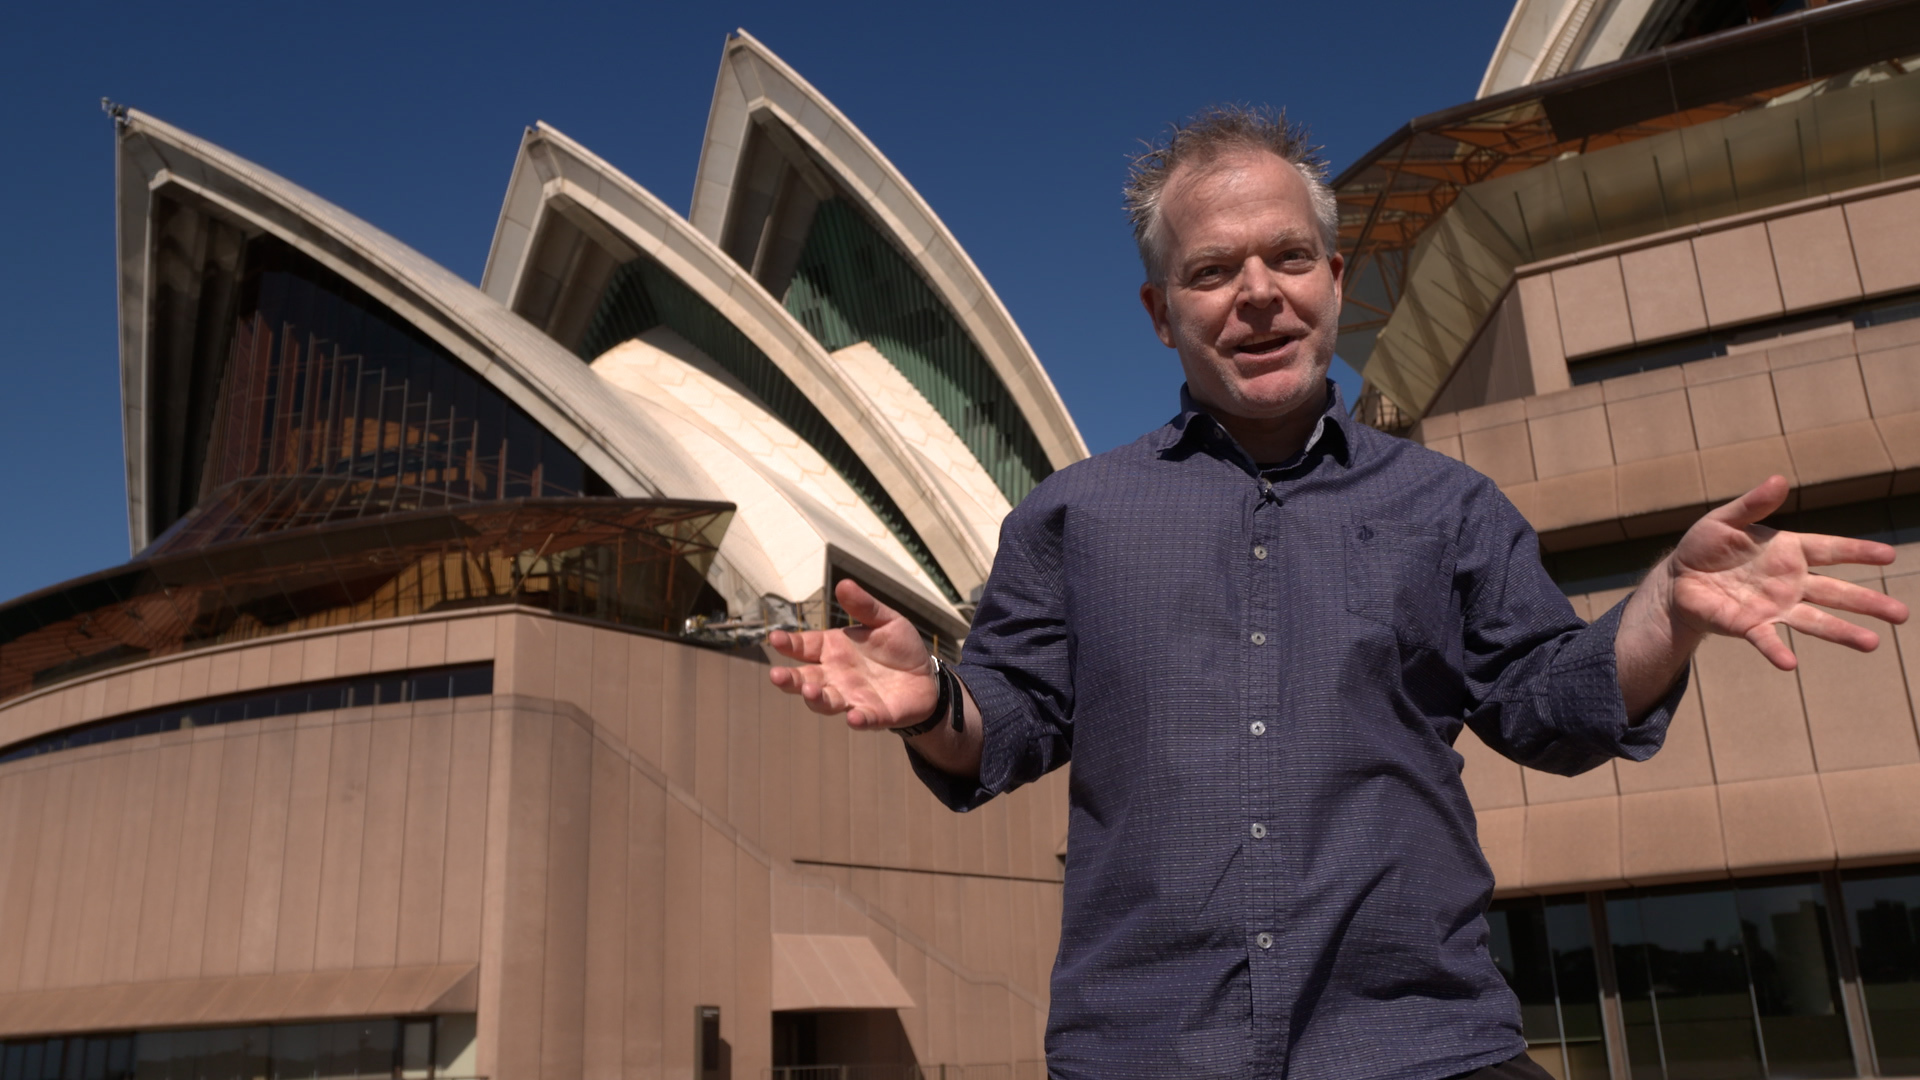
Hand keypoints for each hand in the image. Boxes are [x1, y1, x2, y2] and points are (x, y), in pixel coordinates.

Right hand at [767, 578, 938, 728]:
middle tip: (776, 676)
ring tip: (809, 691)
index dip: (789, 643)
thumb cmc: (899, 648)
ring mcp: (853, 697)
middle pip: (805, 679)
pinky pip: (863, 718)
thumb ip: (864, 607)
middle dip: (789, 679)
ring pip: (826, 702)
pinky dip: (858, 719)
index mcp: (833, 650)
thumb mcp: (885, 621)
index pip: (804, 646)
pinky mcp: (875, 715)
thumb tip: (843, 584)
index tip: (774, 638)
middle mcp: (836, 676)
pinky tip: (853, 717)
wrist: (927, 677)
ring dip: (816, 699)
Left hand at [1660, 475, 1908, 669]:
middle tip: (1902, 614)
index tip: (1890, 555)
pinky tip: (1790, 664)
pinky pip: (1767, 640)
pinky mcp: (1749, 626)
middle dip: (1868, 602)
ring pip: (1815, 621)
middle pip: (1836, 592)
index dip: (1859, 552)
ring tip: (1872, 643)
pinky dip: (1777, 651)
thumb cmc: (1706, 546)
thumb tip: (1779, 480)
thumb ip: (1753, 504)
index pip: (1831, 550)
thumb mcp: (1725, 520)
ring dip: (1842, 632)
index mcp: (1789, 551)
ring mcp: (1774, 606)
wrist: (1677, 578)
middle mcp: (1790, 582)